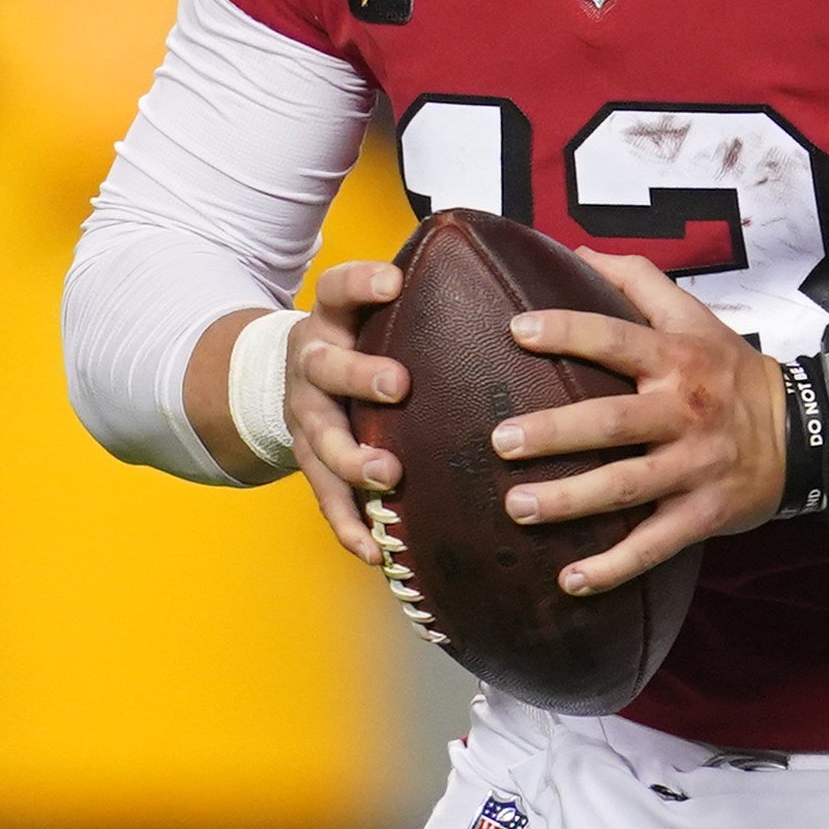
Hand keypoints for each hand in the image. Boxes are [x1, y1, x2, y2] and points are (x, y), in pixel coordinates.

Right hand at [282, 260, 408, 563]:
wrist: (292, 381)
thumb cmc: (366, 343)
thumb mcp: (379, 314)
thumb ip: (431, 303)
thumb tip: (535, 277)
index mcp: (335, 320)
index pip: (338, 289)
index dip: (361, 283)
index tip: (393, 282)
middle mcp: (313, 364)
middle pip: (325, 364)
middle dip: (360, 375)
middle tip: (399, 386)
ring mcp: (307, 415)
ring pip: (319, 437)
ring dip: (353, 458)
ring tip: (386, 475)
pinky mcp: (309, 462)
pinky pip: (326, 498)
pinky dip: (349, 525)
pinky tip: (375, 551)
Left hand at [490, 250, 788, 595]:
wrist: (803, 432)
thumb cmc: (730, 372)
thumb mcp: (695, 317)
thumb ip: (636, 282)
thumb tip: (574, 249)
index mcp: (676, 358)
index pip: (616, 338)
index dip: (568, 331)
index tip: (516, 330)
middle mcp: (684, 411)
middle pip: (613, 421)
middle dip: (555, 433)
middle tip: (500, 441)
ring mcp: (695, 467)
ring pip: (628, 487)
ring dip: (571, 502)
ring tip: (517, 509)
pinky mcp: (704, 513)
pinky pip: (656, 544)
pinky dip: (615, 567)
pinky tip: (570, 582)